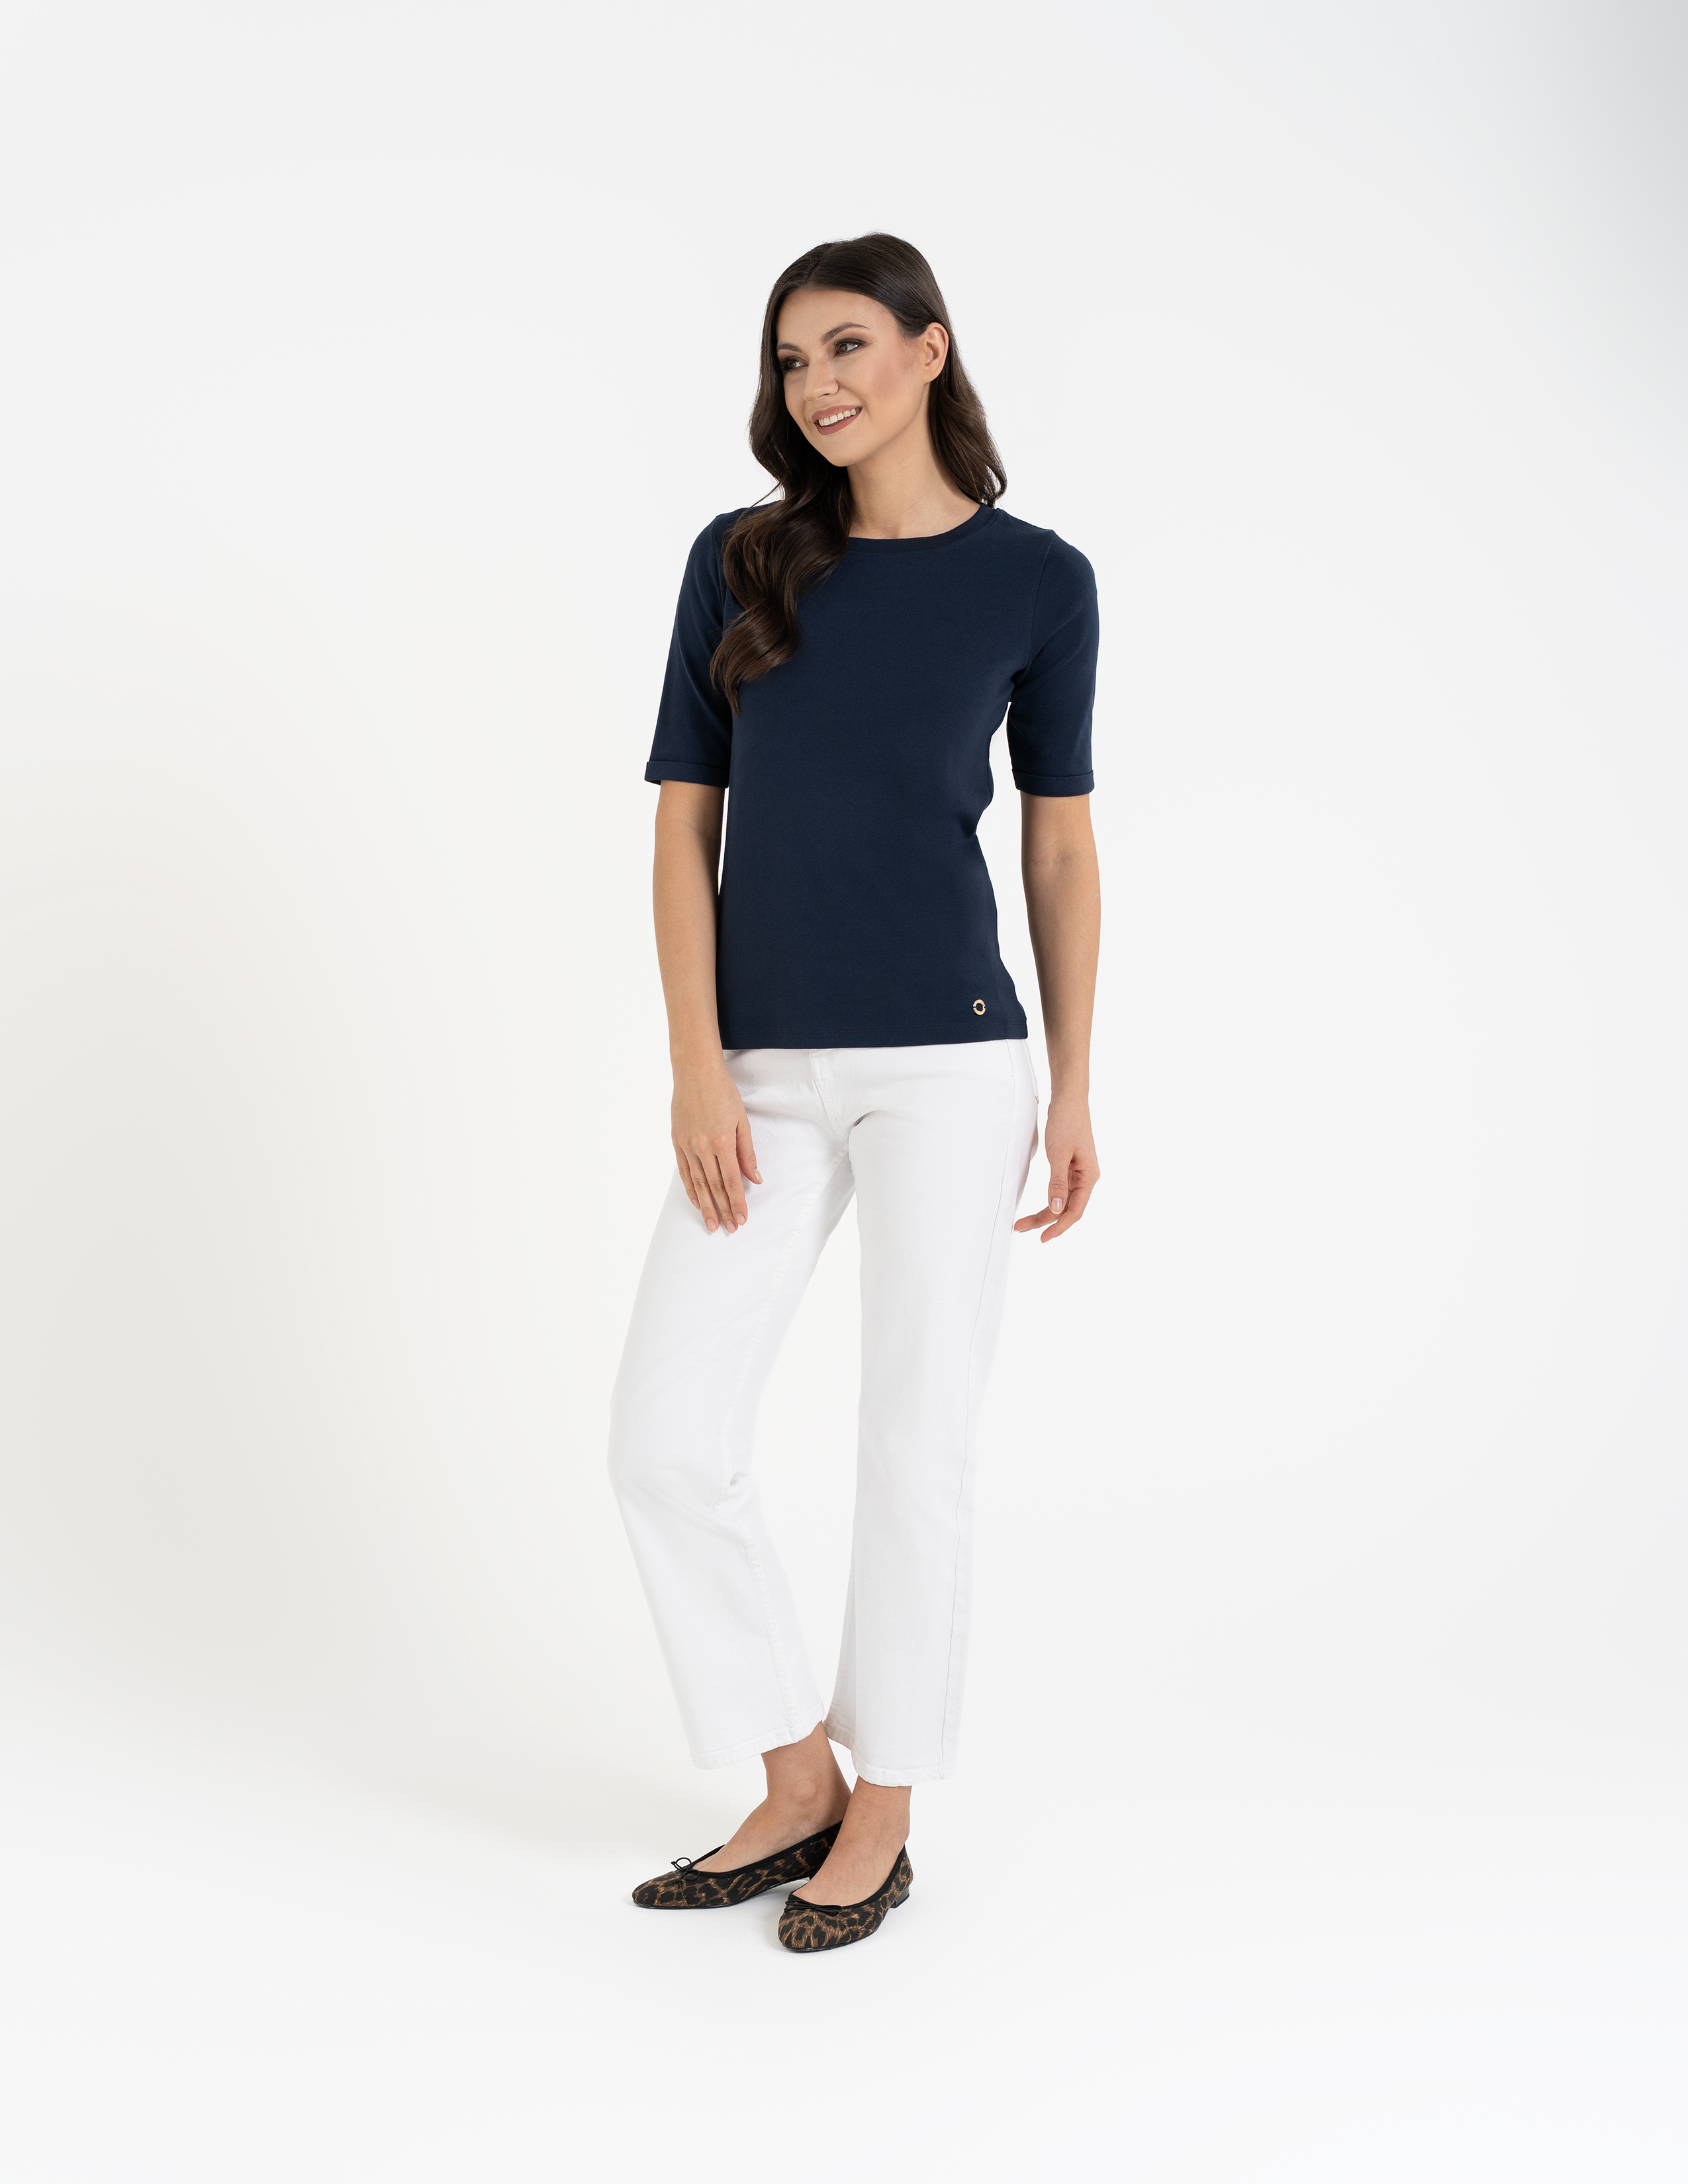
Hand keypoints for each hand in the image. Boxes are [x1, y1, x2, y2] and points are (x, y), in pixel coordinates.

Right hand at [672, 1060, 760, 1233]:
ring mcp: (687, 1145)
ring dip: (706, 1206)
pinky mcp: (677, 1142)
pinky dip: (690, 1188)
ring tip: (711, 1223)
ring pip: (697, 1183)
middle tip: (729, 1228)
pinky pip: (683, 1171)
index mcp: (722, 1142)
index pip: (731, 1181)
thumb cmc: (723, 1092)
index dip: (737, 1202)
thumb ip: (747, 1152)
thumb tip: (755, 1177)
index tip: (742, 1219)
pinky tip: (696, 1201)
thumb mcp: (742, 1121)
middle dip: (723, 1210)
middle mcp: (703, 1147)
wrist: (695, 1072)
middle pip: (714, 1187)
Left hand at [1014, 1093, 1098, 1242]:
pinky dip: (1048, 1199)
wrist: (1068, 1099)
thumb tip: (1056, 1209)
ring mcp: (1078, 1173)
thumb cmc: (1066, 1122)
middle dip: (1044, 1221)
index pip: (1075, 1211)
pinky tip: (1037, 1206)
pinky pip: (1060, 1190)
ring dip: (1044, 1212)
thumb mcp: (1059, 1153)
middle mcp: (1086, 1178)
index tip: (1042, 1238)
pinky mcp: (1070, 1167)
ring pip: (1062, 1201)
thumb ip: (1057, 1182)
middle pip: (1067, 1209)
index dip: (1059, 1227)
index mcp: (1089, 1177)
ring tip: (1022, 1222)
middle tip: (1020, 1229)